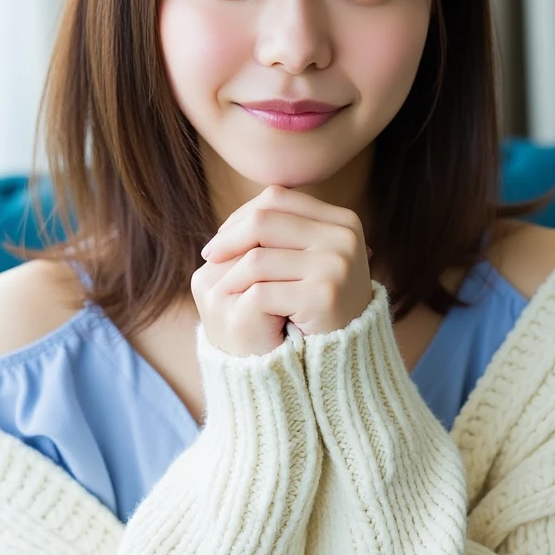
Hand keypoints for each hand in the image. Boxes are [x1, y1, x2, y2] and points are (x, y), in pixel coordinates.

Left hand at [190, 185, 373, 356]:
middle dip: (229, 238)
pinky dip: (242, 296)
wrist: (344, 355)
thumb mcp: (310, 260)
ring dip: (231, 273)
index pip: (278, 199)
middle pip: (264, 220)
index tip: (221, 237)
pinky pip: (263, 290)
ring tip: (221, 285)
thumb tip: (234, 219)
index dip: (242, 214)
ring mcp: (336, 265)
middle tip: (209, 255)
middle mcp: (344, 237)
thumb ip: (284, 232)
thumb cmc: (318, 305)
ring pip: (258, 257)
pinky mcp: (323, 296)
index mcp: (342, 221)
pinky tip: (235, 303)